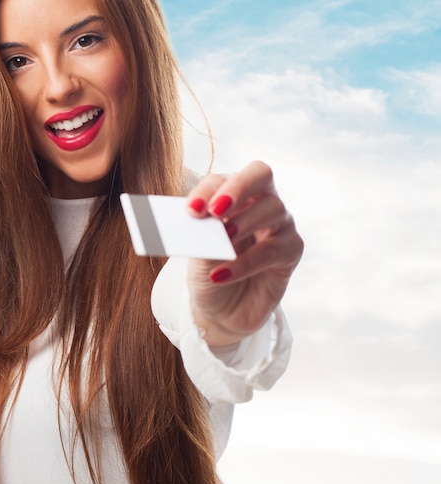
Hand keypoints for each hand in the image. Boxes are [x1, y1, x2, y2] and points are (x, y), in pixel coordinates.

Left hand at [186, 161, 303, 345]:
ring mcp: (280, 223)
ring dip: (243, 224)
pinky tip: (221, 275)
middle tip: (215, 210)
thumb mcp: (197, 253)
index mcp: (232, 194)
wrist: (221, 309)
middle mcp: (260, 200)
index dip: (208, 191)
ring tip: (220, 243)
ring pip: (271, 209)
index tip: (192, 211)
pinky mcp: (291, 250)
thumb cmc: (209, 270)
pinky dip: (245, 262)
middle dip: (238, 188)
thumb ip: (202, 234)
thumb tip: (204, 222)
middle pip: (260, 174)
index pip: (222, 179)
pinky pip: (272, 249)